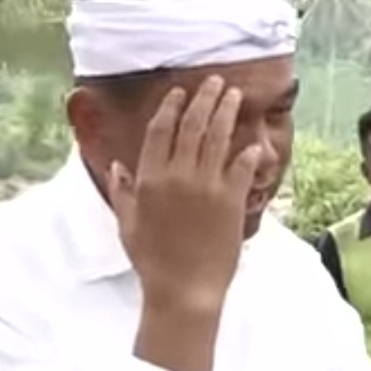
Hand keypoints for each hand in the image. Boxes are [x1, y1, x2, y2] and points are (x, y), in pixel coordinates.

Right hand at [110, 76, 265, 311]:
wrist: (184, 289)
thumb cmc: (152, 260)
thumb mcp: (128, 224)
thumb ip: (123, 191)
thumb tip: (117, 166)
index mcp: (150, 179)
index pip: (160, 131)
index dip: (171, 108)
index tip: (181, 92)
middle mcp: (178, 177)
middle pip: (193, 126)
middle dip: (205, 99)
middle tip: (215, 81)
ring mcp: (207, 187)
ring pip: (218, 139)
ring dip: (227, 114)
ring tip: (234, 95)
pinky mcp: (232, 202)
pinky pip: (242, 169)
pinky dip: (248, 152)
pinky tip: (254, 141)